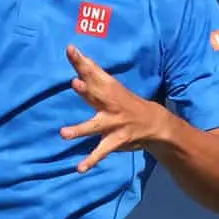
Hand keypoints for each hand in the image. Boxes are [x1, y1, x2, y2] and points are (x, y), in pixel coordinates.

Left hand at [59, 45, 170, 172]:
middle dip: (86, 89)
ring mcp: (114, 122)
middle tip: (74, 83)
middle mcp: (111, 103)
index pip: (93, 71)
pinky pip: (102, 150)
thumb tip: (73, 58)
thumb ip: (91, 75)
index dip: (82, 61)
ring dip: (80, 130)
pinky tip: (79, 168)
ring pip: (96, 126)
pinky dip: (92, 160)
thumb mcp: (109, 87)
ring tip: (63, 134)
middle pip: (97, 94)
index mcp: (109, 88)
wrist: (156, 123)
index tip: (70, 49)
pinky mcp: (117, 139)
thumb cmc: (124, 102)